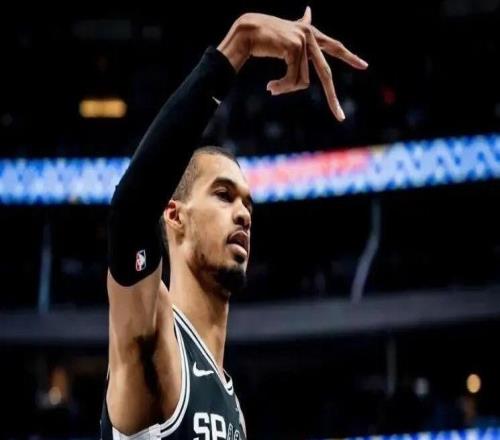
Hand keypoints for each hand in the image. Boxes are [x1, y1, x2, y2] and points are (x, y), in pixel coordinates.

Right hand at [217, 7, 367, 120]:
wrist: (247, 31)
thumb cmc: (263, 36)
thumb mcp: (286, 38)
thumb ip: (300, 30)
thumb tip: (310, 9)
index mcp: (310, 33)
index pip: (335, 46)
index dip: (350, 57)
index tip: (364, 66)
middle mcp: (310, 35)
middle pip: (325, 74)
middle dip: (332, 99)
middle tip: (340, 117)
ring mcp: (304, 41)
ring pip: (302, 81)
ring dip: (286, 89)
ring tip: (272, 89)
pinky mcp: (295, 48)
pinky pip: (292, 79)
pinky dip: (281, 87)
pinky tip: (270, 87)